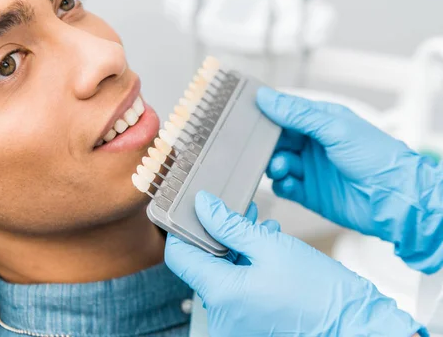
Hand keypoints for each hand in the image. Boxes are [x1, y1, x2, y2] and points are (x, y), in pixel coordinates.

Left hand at [165, 191, 425, 336]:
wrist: (351, 324)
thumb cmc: (319, 292)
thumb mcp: (271, 246)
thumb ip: (230, 225)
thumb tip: (203, 206)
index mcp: (221, 294)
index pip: (179, 257)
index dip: (183, 229)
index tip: (194, 211)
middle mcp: (221, 315)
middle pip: (200, 264)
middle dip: (217, 235)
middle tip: (237, 213)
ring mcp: (232, 323)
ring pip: (219, 275)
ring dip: (234, 249)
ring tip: (257, 227)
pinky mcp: (245, 324)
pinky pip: (233, 289)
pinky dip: (243, 267)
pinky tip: (263, 248)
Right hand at [256, 87, 442, 272]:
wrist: (395, 200)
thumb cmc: (378, 158)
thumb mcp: (335, 128)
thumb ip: (298, 114)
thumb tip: (268, 98)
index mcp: (321, 122)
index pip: (285, 112)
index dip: (267, 113)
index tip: (247, 113)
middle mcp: (314, 144)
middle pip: (277, 139)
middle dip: (266, 142)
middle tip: (259, 146)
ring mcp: (311, 168)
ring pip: (277, 162)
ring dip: (273, 164)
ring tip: (280, 167)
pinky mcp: (309, 192)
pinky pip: (284, 186)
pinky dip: (280, 184)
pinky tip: (287, 182)